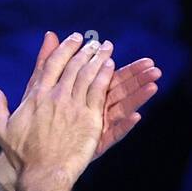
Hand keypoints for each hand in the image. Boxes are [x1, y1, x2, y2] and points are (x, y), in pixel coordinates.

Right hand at [0, 32, 113, 184]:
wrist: (44, 172)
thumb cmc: (23, 155)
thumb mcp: (2, 130)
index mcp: (36, 96)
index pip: (51, 64)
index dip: (63, 48)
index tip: (72, 38)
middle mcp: (56, 96)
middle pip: (73, 65)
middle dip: (84, 49)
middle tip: (93, 40)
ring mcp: (74, 106)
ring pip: (88, 74)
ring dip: (97, 58)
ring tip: (106, 46)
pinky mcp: (89, 118)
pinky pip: (99, 91)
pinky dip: (105, 75)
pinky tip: (111, 65)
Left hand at [34, 32, 160, 160]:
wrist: (36, 156)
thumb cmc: (40, 119)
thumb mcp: (41, 88)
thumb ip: (50, 63)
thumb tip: (50, 35)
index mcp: (88, 94)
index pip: (109, 76)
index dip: (127, 68)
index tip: (147, 59)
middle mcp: (96, 108)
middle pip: (120, 90)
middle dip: (137, 78)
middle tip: (154, 68)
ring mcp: (97, 126)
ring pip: (121, 109)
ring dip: (137, 97)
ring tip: (153, 86)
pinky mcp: (96, 143)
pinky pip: (113, 134)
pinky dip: (124, 126)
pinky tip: (136, 117)